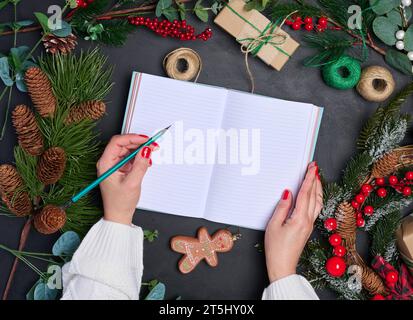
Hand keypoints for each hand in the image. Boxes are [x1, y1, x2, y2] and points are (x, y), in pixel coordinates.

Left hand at [96, 134, 157, 224]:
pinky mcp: (121, 169)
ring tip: (151, 152)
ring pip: (128, 150)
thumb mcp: (132, 183)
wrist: (119, 215)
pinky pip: (130, 158)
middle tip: (152, 144)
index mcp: (106, 164)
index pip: (117, 142)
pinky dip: (139, 157)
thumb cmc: (120, 202)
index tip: (145, 139)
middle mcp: (108, 162)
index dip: (132, 138)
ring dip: (140, 150)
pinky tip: (146, 161)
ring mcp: (115, 165)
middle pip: (123, 144)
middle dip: (138, 143)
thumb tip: (146, 150)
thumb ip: (140, 165)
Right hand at [264, 161, 322, 282]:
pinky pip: (315, 209)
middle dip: (315, 180)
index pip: (306, 193)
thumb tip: (288, 193)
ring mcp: (309, 225)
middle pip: (315, 196)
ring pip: (318, 202)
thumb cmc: (276, 249)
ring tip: (315, 178)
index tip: (312, 167)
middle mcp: (308, 221)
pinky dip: (316, 198)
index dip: (309, 179)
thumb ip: (282, 207)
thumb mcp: (273, 225)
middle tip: (315, 168)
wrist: (283, 266)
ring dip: (317, 188)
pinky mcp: (308, 228)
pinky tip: (313, 195)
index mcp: (299, 218)